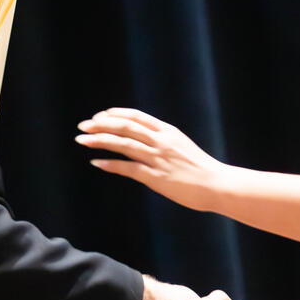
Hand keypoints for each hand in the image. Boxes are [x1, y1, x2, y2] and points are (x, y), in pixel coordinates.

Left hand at [76, 108, 228, 211]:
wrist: (217, 185)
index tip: (99, 116)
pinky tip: (96, 163)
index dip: (115, 114)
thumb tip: (142, 139)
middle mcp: (161, 141)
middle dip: (101, 124)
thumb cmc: (200, 168)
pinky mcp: (156, 177)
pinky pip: (129, 168)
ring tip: (82, 140)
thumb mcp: (181, 146)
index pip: (136, 116)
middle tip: (83, 125)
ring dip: (100, 140)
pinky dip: (111, 164)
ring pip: (124, 143)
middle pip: (126, 126)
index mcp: (168, 131)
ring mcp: (158, 158)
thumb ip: (163, 141)